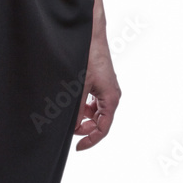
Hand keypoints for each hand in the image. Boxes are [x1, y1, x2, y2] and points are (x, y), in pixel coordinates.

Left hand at [73, 19, 120, 149]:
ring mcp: (108, 89)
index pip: (103, 129)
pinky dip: (84, 106)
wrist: (91, 35)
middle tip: (69, 129)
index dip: (91, 140)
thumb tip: (72, 127)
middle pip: (100, 122)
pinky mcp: (102, 82)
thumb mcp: (80, 87)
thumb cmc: (88, 58)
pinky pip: (94, 101)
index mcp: (111, 99)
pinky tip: (74, 103)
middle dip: (85, 128)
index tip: (78, 147)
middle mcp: (112, 95)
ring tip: (70, 116)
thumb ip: (76, 110)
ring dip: (84, 117)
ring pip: (96, 112)